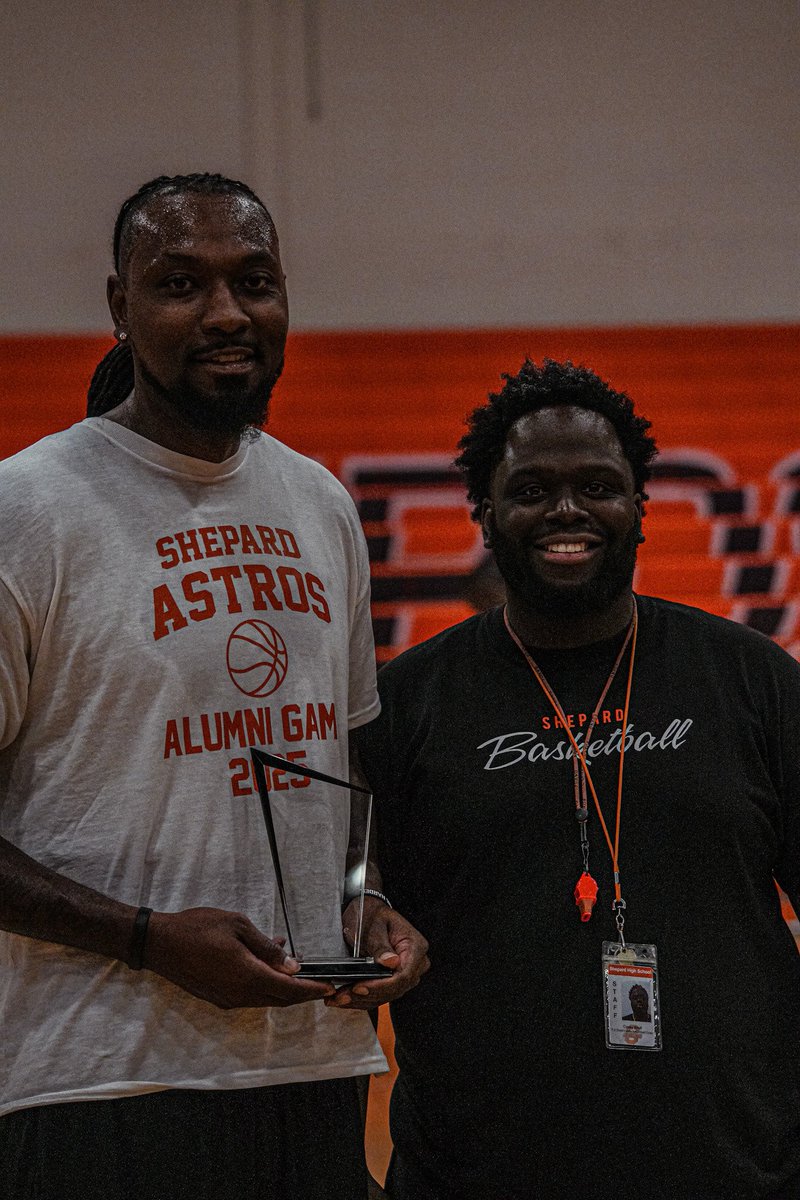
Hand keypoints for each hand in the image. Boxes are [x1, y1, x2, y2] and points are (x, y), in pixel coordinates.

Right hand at [143, 907, 335, 1008]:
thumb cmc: (197, 928)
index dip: (312, 990)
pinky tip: (266, 964)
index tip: (329, 987)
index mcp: (248, 977)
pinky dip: (264, 984)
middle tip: (319, 980)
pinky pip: (249, 995)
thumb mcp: (237, 926)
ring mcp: (227, 999)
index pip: (289, 990)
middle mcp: (240, 995)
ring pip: (265, 998)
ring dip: (282, 986)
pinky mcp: (218, 997)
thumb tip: (290, 965)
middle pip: (280, 999)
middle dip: (302, 992)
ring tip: (293, 965)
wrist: (160, 943)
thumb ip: (266, 947)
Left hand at [325, 898, 428, 1010]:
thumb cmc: (371, 914)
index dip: (381, 985)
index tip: (360, 988)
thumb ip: (381, 945)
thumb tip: (392, 962)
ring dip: (361, 1000)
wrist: (367, 913)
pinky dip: (362, 999)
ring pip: (386, 995)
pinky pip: (381, 994)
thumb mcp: (373, 925)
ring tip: (338, 999)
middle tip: (342, 996)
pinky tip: (345, 999)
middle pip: (395, 988)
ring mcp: (406, 974)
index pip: (403, 975)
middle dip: (367, 995)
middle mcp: (416, 963)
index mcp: (415, 946)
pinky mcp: (395, 981)